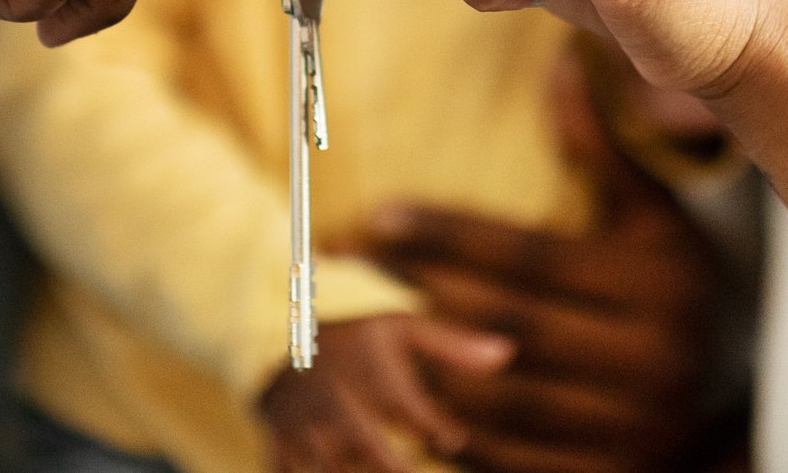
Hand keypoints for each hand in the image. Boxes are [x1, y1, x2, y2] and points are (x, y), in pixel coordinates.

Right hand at [260, 313, 513, 472]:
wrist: (280, 341)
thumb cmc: (360, 341)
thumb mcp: (403, 330)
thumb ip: (454, 346)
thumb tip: (508, 353)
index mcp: (369, 370)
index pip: (406, 405)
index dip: (432, 426)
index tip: (452, 440)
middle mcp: (336, 398)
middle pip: (364, 441)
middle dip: (389, 465)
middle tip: (410, 472)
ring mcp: (304, 423)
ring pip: (326, 465)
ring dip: (347, 471)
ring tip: (383, 468)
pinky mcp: (280, 441)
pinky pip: (287, 470)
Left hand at [367, 52, 730, 472]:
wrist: (738, 407)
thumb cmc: (684, 293)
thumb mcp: (655, 221)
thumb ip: (601, 154)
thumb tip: (557, 64)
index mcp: (660, 286)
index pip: (529, 256)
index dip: (446, 235)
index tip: (378, 214)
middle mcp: (652, 360)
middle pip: (505, 325)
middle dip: (419, 294)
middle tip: (349, 269)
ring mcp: (633, 430)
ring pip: (499, 398)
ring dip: (422, 368)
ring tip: (359, 333)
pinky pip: (511, 459)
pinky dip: (451, 435)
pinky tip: (402, 402)